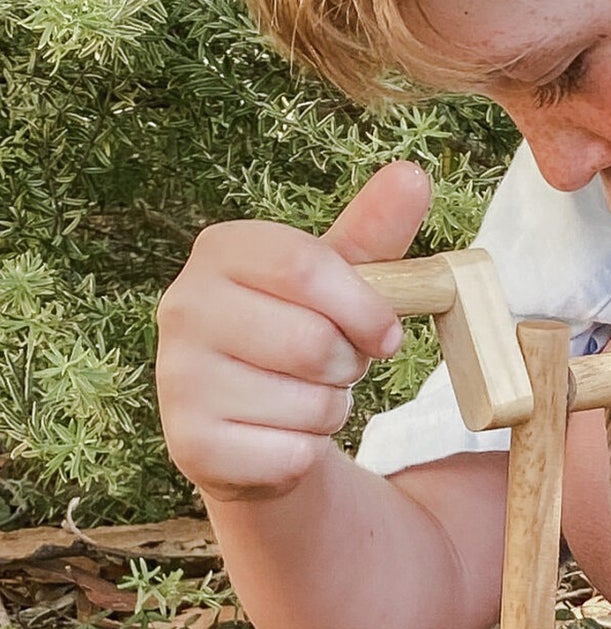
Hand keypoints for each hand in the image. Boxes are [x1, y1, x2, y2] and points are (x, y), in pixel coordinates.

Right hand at [156, 162, 429, 502]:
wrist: (251, 425)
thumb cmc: (301, 335)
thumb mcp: (340, 283)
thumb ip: (375, 233)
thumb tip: (413, 174)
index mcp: (219, 251)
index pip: (305, 266)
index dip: (364, 307)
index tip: (387, 334)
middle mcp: (183, 307)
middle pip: (313, 342)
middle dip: (348, 364)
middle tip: (332, 366)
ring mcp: (179, 379)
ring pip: (310, 405)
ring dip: (330, 411)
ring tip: (301, 398)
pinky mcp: (192, 446)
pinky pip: (294, 454)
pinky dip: (307, 452)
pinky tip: (280, 436)